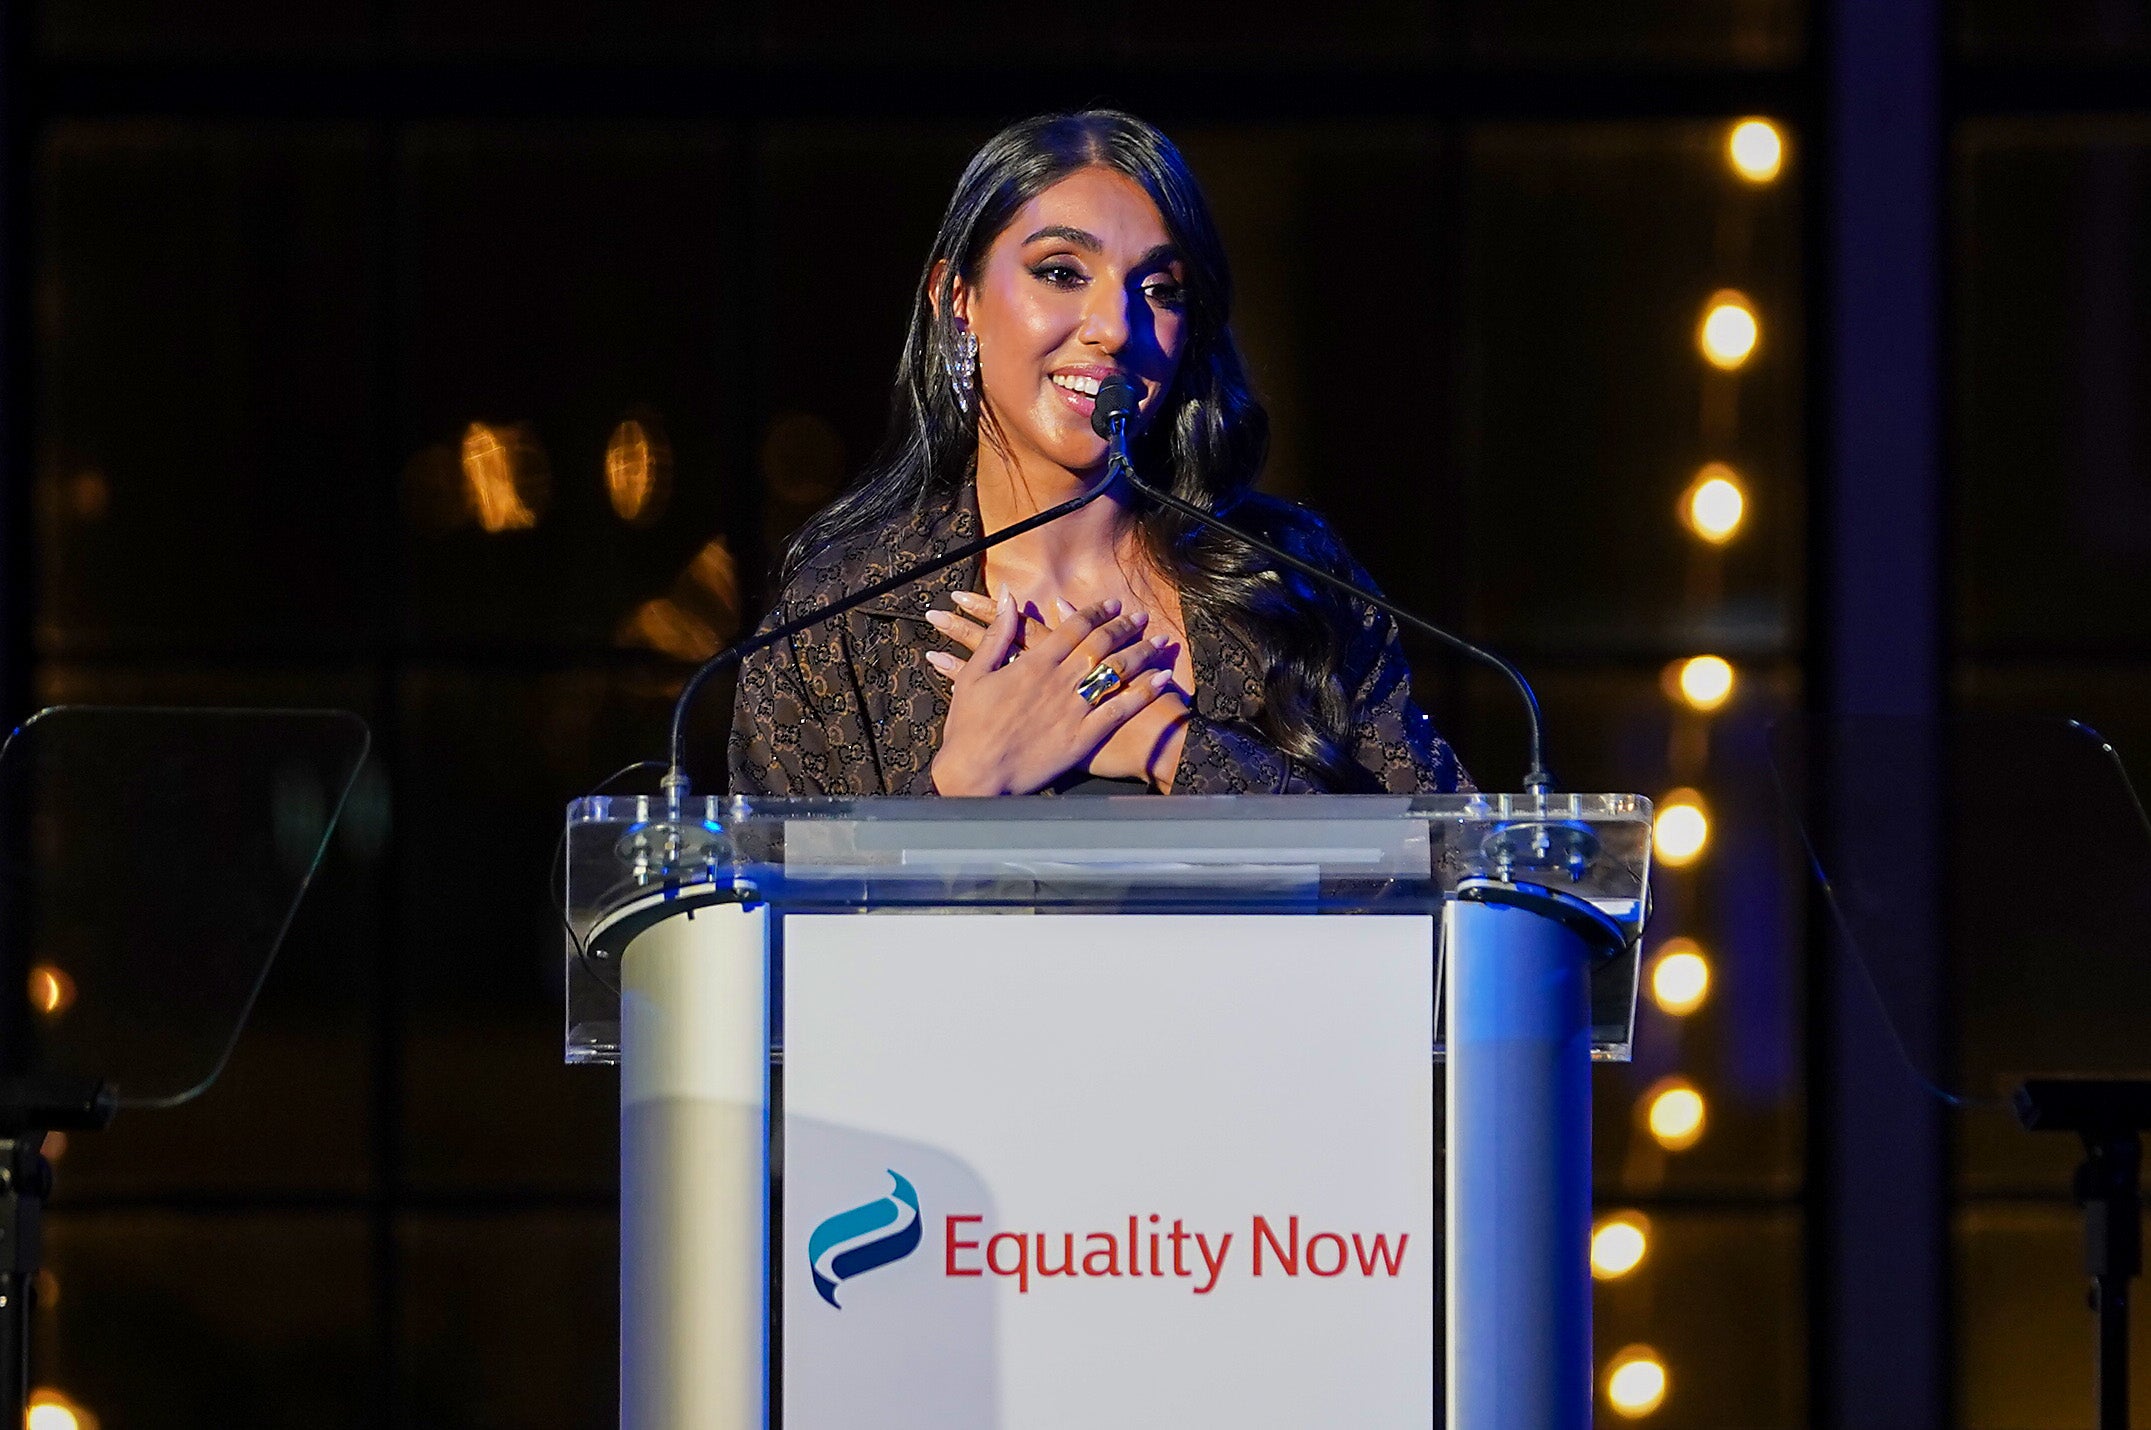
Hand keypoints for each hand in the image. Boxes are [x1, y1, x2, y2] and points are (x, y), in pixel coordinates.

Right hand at [923, 588, 1175, 794]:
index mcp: (1034, 664)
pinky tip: (1162, 680)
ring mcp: (1074, 709)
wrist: (976, 773)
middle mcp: (1060, 681)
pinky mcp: (1084, 737)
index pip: (1074, 628)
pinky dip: (1144, 693)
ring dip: (1142, 652)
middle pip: (1102, 644)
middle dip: (1125, 627)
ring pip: (1117, 672)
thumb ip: (995, 634)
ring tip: (1160, 641)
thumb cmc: (968, 727)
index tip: (1112, 604)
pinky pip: (1121, 710)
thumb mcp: (973, 675)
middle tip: (1142, 617)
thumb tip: (1006, 597)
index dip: (1096, 612)